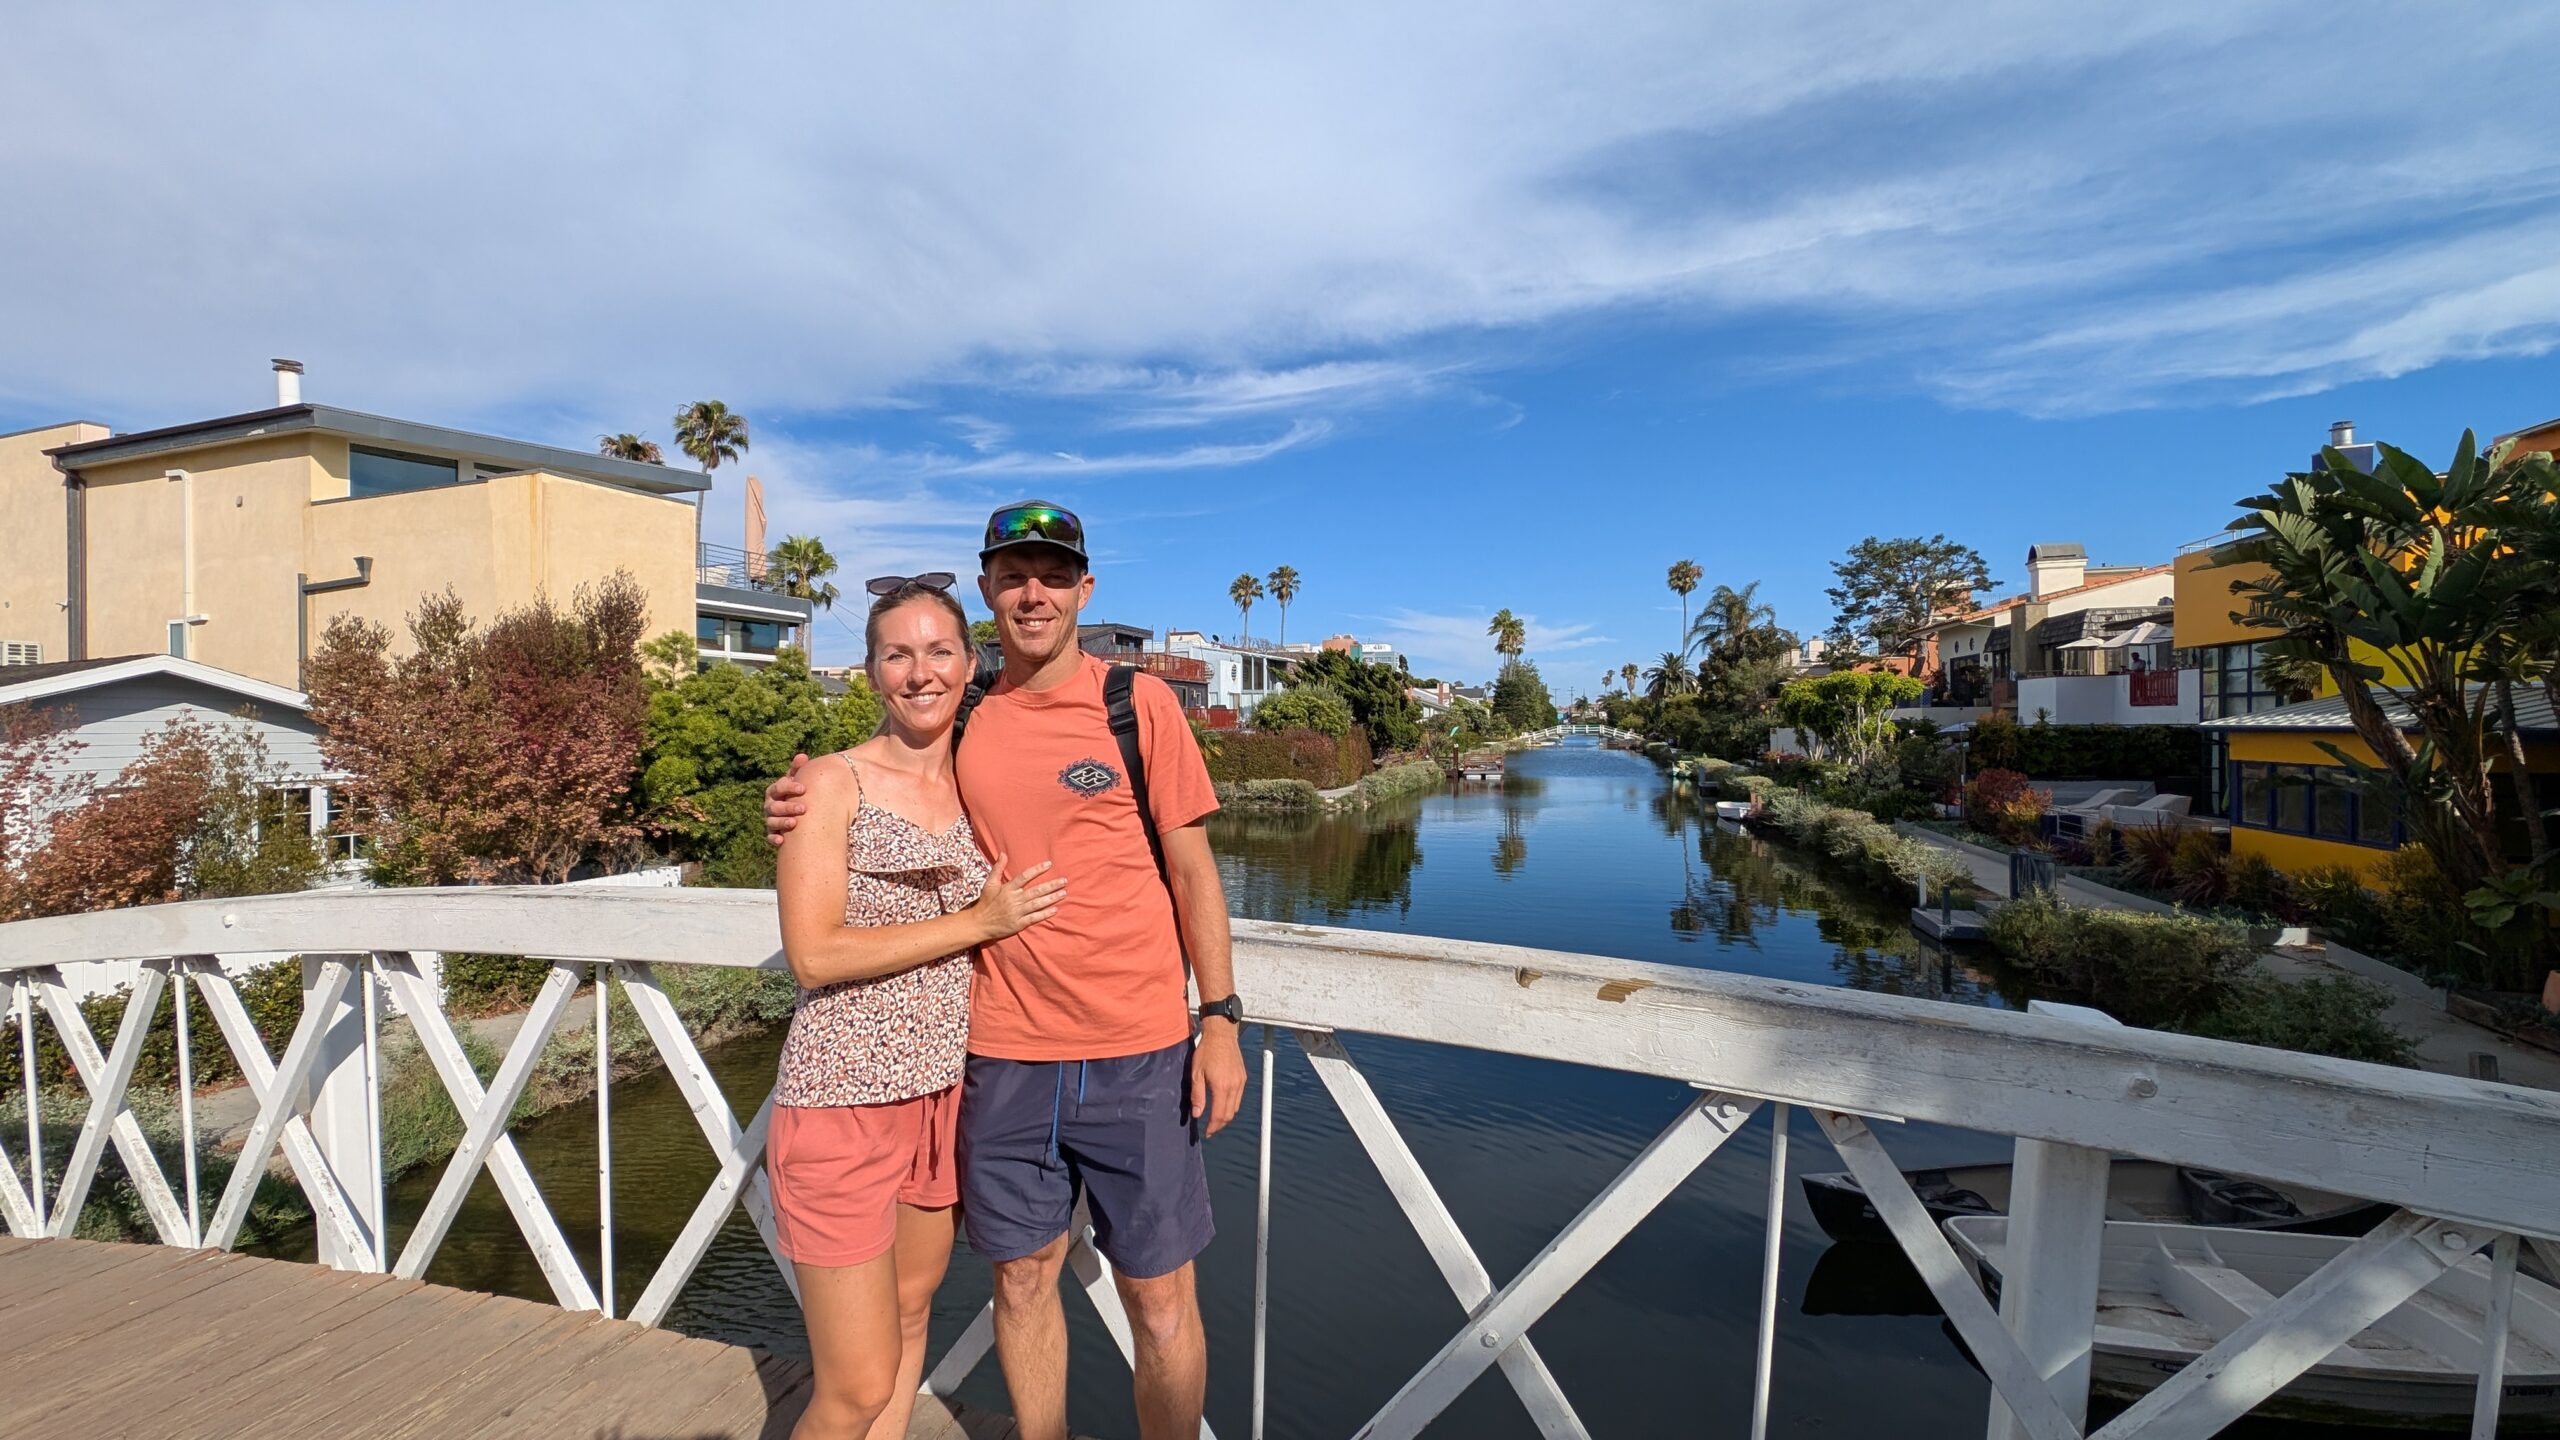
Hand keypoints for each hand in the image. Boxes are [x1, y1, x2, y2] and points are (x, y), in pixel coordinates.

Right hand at [764, 753, 811, 845]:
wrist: (797, 811)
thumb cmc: (798, 793)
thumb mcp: (797, 780)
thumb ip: (798, 769)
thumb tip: (802, 756)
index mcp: (775, 791)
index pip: (779, 787)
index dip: (789, 788)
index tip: (803, 789)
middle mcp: (770, 805)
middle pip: (775, 806)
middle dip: (788, 807)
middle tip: (803, 809)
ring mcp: (770, 819)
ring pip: (772, 821)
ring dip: (782, 822)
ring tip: (794, 823)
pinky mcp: (773, 833)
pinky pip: (770, 837)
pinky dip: (774, 839)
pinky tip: (781, 841)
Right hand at [969, 854, 1065, 940]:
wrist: (979, 923)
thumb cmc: (985, 902)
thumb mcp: (990, 883)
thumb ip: (998, 868)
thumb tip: (1003, 853)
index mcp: (1008, 889)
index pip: (1025, 876)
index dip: (1037, 869)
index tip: (1049, 864)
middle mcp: (1014, 899)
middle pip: (1036, 891)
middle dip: (1051, 885)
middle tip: (1064, 881)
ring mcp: (1017, 912)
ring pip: (1037, 904)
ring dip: (1052, 898)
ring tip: (1063, 893)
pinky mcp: (1018, 924)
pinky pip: (1034, 918)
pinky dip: (1044, 914)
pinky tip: (1055, 909)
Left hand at [1189, 1022, 1245, 1137]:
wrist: (1221, 1034)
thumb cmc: (1206, 1051)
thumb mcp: (1196, 1074)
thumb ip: (1198, 1096)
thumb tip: (1197, 1114)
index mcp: (1222, 1086)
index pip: (1219, 1114)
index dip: (1213, 1126)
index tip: (1208, 1133)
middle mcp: (1234, 1086)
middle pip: (1229, 1114)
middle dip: (1220, 1124)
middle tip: (1211, 1129)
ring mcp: (1240, 1082)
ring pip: (1236, 1107)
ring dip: (1226, 1116)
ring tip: (1216, 1119)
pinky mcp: (1243, 1077)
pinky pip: (1238, 1097)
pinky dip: (1231, 1105)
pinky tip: (1223, 1104)